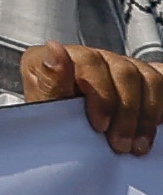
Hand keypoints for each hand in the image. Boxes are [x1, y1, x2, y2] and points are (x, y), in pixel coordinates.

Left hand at [21, 46, 162, 154]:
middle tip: (121, 145)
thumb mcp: (44, 109)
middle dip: (127, 113)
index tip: (101, 126)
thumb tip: (55, 49)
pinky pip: (159, 79)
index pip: (90, 62)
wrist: (61, 142)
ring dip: (147, 115)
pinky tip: (157, 124)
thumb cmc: (49, 126)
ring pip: (146, 78)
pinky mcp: (136, 77)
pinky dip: (161, 103)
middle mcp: (87, 55)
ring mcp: (113, 64)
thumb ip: (50, 82)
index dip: (101, 96)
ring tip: (137, 145)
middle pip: (124, 71)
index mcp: (56, 57)